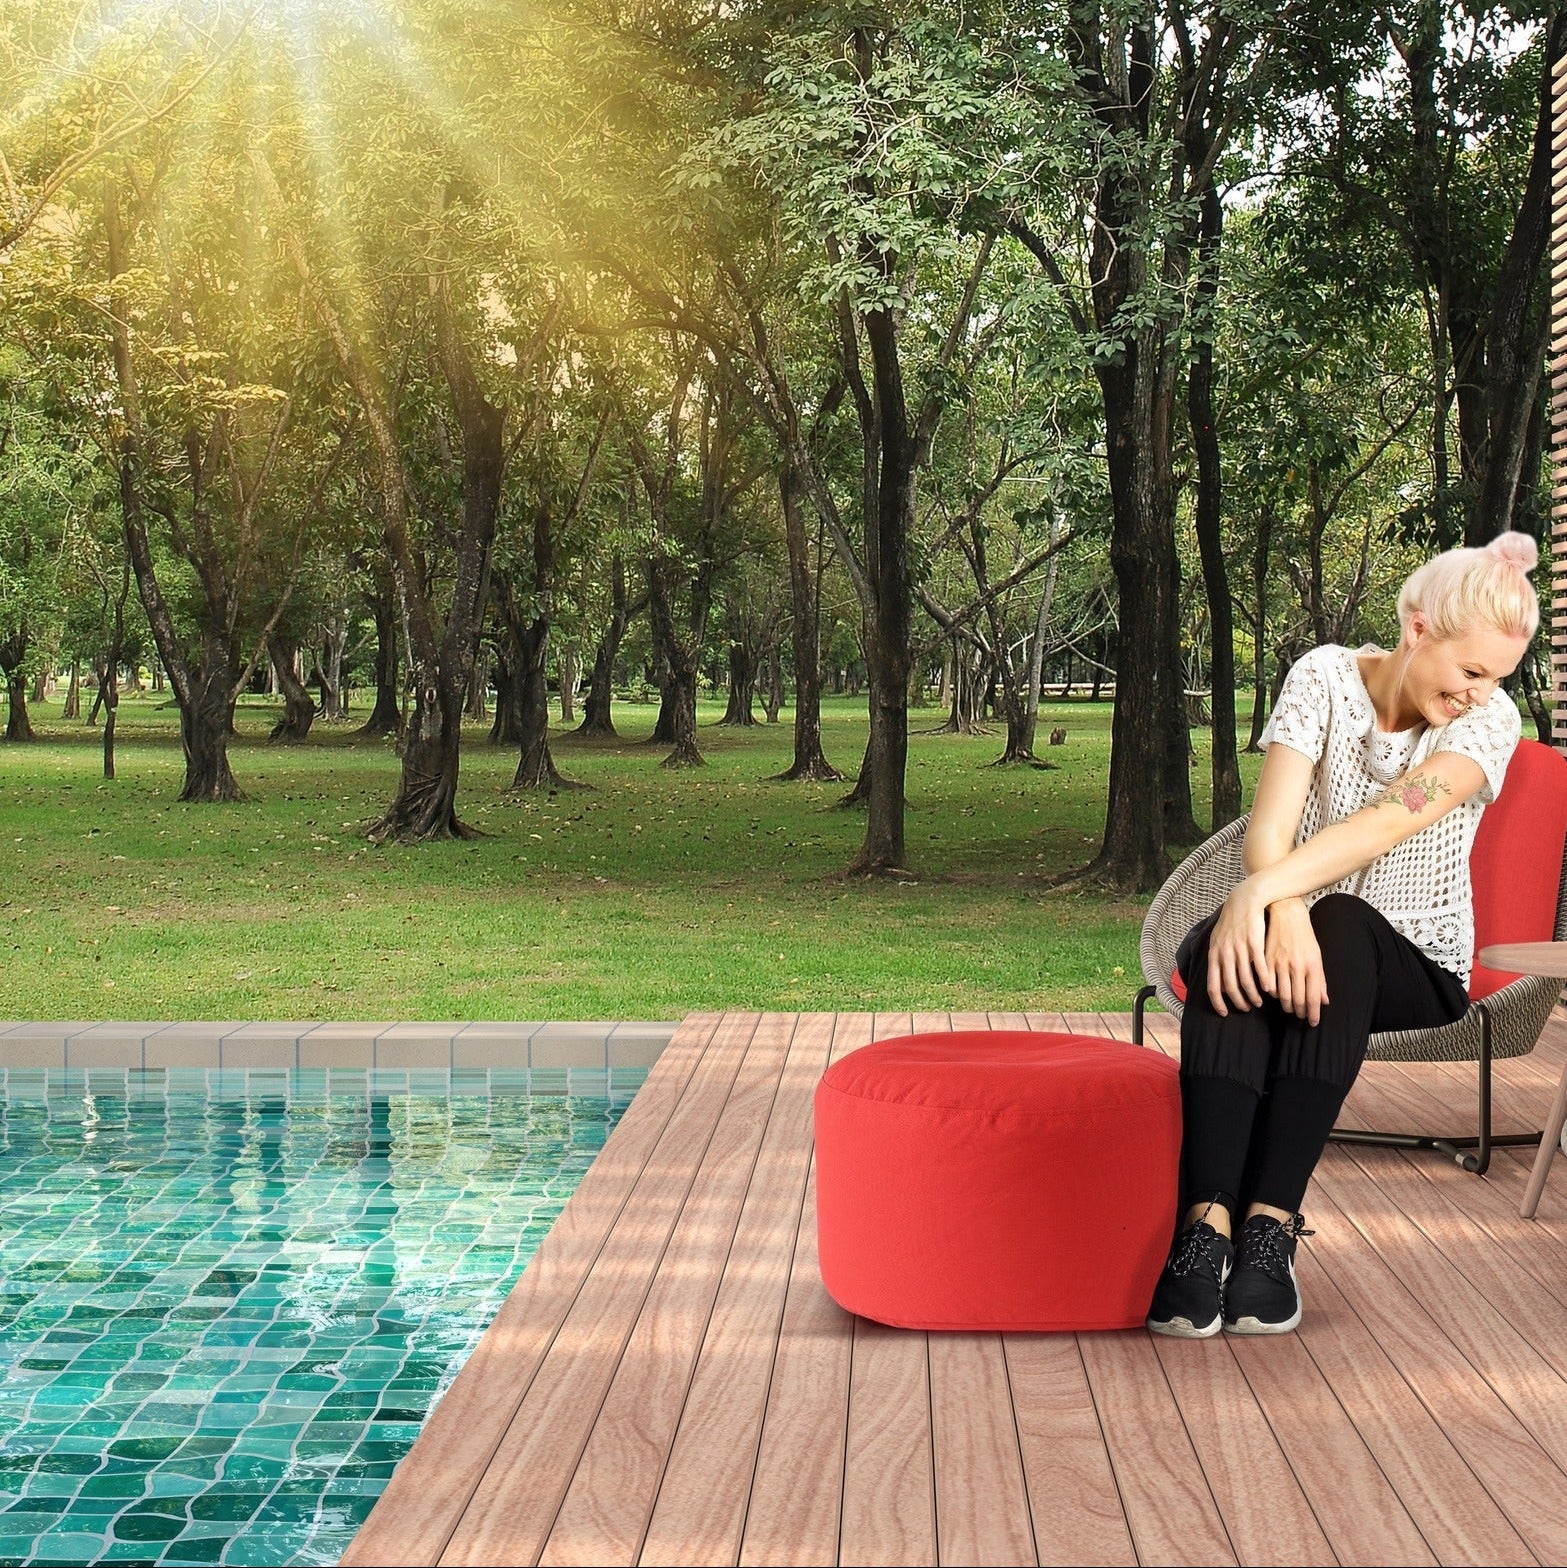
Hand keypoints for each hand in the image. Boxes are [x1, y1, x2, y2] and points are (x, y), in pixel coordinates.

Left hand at [1205, 880, 1272, 1016]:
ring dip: (1253, 994)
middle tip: (1247, 1008)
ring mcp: (1239, 948)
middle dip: (1239, 1001)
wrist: (1245, 900)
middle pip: (1230, 986)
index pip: (1213, 986)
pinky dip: (1264, 981)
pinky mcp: (1254, 943)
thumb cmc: (1232, 922)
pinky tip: (1269, 988)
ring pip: (1246, 980)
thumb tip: (1218, 982)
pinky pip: (1260, 967)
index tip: (1224, 1013)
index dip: (1218, 1002)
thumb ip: (1218, 961)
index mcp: (1215, 954)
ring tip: (1259, 1001)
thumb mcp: (1219, 940)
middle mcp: (1225, 953)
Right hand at [1263, 898, 1329, 1026]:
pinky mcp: (1266, 960)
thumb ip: (1320, 980)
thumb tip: (1324, 1001)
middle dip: (1299, 1012)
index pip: (1313, 998)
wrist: (1286, 915)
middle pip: (1297, 1000)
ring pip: (1282, 995)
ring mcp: (1280, 964)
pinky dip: (1272, 993)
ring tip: (1289, 1008)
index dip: (1313, 1014)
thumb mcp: (1317, 956)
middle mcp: (1296, 966)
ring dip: (1286, 1006)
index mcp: (1312, 966)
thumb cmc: (1304, 936)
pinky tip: (1276, 994)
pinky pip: (1268, 985)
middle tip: (1300, 1016)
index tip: (1312, 1023)